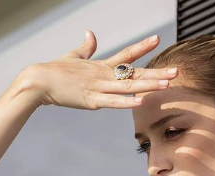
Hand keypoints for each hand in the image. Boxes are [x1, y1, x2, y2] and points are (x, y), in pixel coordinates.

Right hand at [21, 30, 177, 109]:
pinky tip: (141, 100)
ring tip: (167, 84)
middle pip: (134, 73)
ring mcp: (98, 88)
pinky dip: (127, 102)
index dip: (142, 47)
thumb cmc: (54, 71)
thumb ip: (85, 48)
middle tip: (176, 71)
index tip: (157, 39)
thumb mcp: (73, 58)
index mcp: (100, 66)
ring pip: (128, 87)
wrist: (38, 80)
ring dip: (149, 86)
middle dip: (156, 73)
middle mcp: (103, 75)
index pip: (126, 55)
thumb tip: (92, 34)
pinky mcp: (91, 101)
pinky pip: (113, 102)